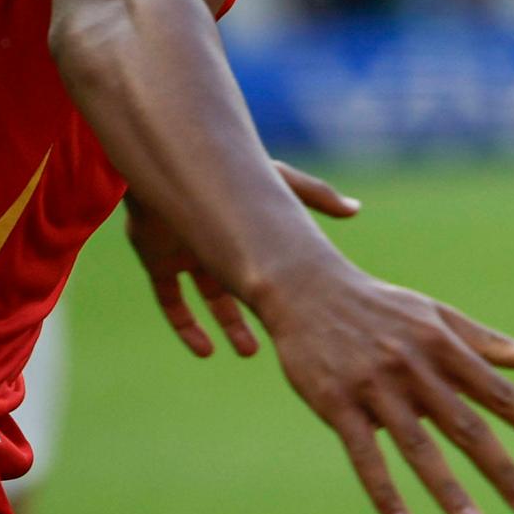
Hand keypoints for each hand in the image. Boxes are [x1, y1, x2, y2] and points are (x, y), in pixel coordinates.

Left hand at [125, 162, 359, 357]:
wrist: (170, 162)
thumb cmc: (227, 173)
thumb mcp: (280, 184)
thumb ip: (316, 195)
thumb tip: (356, 209)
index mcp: (241, 228)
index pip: (263, 267)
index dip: (278, 290)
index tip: (301, 313)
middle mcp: (214, 244)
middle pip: (237, 289)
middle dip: (256, 315)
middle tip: (279, 341)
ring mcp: (185, 253)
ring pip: (206, 300)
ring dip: (226, 326)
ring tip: (249, 351)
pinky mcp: (157, 261)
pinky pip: (170, 302)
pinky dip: (186, 327)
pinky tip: (205, 350)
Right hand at [258, 261, 513, 513]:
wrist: (309, 288)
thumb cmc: (384, 308)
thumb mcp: (439, 317)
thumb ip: (490, 343)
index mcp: (444, 345)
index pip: (500, 391)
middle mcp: (415, 366)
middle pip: (465, 425)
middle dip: (501, 468)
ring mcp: (375, 386)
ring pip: (418, 446)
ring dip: (447, 489)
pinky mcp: (337, 403)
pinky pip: (364, 455)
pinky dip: (384, 492)